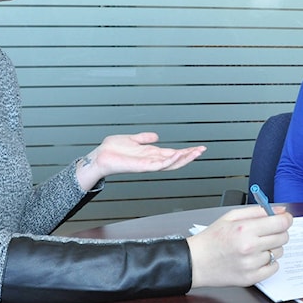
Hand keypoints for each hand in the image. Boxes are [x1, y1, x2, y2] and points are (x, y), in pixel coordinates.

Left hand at [75, 132, 205, 190]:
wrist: (100, 156)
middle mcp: (151, 160)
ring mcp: (148, 165)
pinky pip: (159, 165)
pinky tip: (178, 154)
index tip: (198, 148)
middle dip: (190, 155)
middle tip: (202, 150)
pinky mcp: (142, 167)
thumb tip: (156, 136)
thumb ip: (145, 138)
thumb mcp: (132, 139)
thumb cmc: (112, 150)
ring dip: (184, 158)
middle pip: (175, 160)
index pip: (173, 153)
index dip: (186, 151)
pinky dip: (170, 160)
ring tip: (195, 152)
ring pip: (170, 163)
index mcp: (151, 154)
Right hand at [186, 205, 291, 287]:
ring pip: (278, 253)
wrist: (196, 262)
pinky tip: (255, 258)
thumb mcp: (231, 217)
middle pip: (283, 237)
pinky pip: (273, 268)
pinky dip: (268, 263)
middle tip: (266, 232)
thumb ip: (258, 211)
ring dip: (271, 248)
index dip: (286, 219)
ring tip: (255, 247)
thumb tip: (281, 210)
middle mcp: (250, 247)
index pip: (281, 223)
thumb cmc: (212, 238)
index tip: (285, 219)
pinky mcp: (251, 278)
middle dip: (279, 232)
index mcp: (245, 229)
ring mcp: (251, 265)